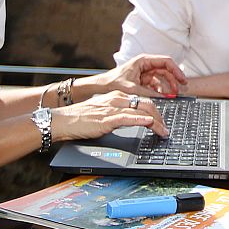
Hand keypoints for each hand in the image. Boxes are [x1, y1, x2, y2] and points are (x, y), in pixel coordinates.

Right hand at [51, 90, 168, 140]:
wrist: (63, 120)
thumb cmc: (82, 119)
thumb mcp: (105, 113)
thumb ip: (120, 115)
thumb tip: (136, 121)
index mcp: (117, 96)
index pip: (143, 101)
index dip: (156, 111)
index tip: (162, 121)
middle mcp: (117, 99)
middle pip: (146, 104)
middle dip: (160, 117)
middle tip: (166, 129)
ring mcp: (112, 108)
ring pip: (141, 110)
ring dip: (156, 122)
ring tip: (163, 131)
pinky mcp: (106, 118)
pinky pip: (127, 117)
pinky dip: (140, 119)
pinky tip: (149, 122)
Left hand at [93, 54, 186, 97]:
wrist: (102, 87)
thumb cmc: (113, 82)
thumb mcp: (132, 89)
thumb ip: (149, 93)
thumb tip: (163, 98)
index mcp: (143, 61)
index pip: (166, 62)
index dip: (176, 70)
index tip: (182, 79)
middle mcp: (146, 65)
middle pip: (166, 70)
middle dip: (174, 79)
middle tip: (181, 88)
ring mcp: (145, 72)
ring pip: (162, 77)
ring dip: (168, 86)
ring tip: (172, 94)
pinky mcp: (143, 80)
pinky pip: (156, 84)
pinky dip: (160, 90)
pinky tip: (162, 96)